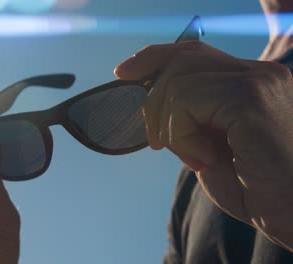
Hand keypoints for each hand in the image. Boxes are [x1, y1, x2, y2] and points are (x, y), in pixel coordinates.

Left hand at [115, 41, 292, 250]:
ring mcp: (258, 81)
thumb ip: (190, 117)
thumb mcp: (210, 145)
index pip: (194, 53)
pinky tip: (204, 159)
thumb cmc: (254, 189)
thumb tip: (154, 101)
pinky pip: (187, 101)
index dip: (154, 57)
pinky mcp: (251, 98)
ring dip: (170, 126)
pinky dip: (181, 134)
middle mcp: (259, 73)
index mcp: (252, 80)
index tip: (123, 72)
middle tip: (156, 142)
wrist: (291, 216)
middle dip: (154, 100)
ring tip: (193, 157)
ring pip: (179, 81)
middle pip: (182, 60)